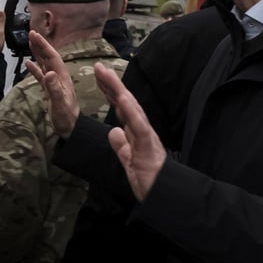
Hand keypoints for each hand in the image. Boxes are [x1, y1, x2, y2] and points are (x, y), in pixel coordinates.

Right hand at [24, 31, 78, 137]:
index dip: (44, 45)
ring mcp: (54, 83)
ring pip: (45, 64)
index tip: (35, 35)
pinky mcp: (50, 90)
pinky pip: (41, 75)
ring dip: (38, 53)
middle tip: (31, 33)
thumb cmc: (66, 118)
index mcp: (62, 77)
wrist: (71, 128)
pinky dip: (34, 68)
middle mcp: (59, 77)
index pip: (52, 57)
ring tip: (30, 43)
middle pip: (49, 57)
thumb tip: (49, 72)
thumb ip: (54, 88)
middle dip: (40, 45)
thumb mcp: (59, 103)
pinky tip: (28, 63)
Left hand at [95, 63, 165, 201]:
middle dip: (111, 84)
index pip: (121, 108)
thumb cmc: (149, 179)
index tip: (99, 76)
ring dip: (119, 90)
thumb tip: (113, 132)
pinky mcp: (148, 145)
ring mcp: (146, 136)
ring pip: (132, 107)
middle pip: (125, 102)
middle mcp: (142, 129)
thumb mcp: (128, 161)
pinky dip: (132, 110)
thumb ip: (122, 146)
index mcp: (136, 133)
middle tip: (98, 66)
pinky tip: (124, 97)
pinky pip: (139, 125)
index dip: (110, 91)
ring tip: (107, 74)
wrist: (163, 195)